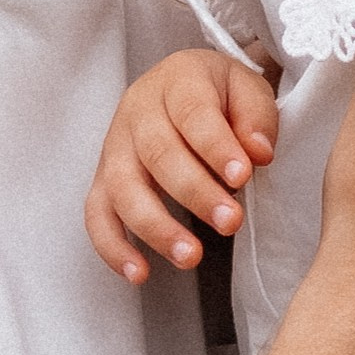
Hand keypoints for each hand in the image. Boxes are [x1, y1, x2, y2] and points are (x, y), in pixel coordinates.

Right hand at [88, 47, 280, 282]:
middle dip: (195, 192)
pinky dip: (113, 247)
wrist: (183, 85)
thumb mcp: (248, 89)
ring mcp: (115, 147)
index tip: (243, 176)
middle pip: (157, 153)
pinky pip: (97, 215)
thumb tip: (258, 152)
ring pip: (123, 188)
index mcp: (177, 81)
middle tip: (230, 222)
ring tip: (191, 257)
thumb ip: (256, 117)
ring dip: (155, 227)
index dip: (216, 146)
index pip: (193, 114)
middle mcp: (137, 111)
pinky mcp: (104, 179)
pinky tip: (139, 273)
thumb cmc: (220, 94)